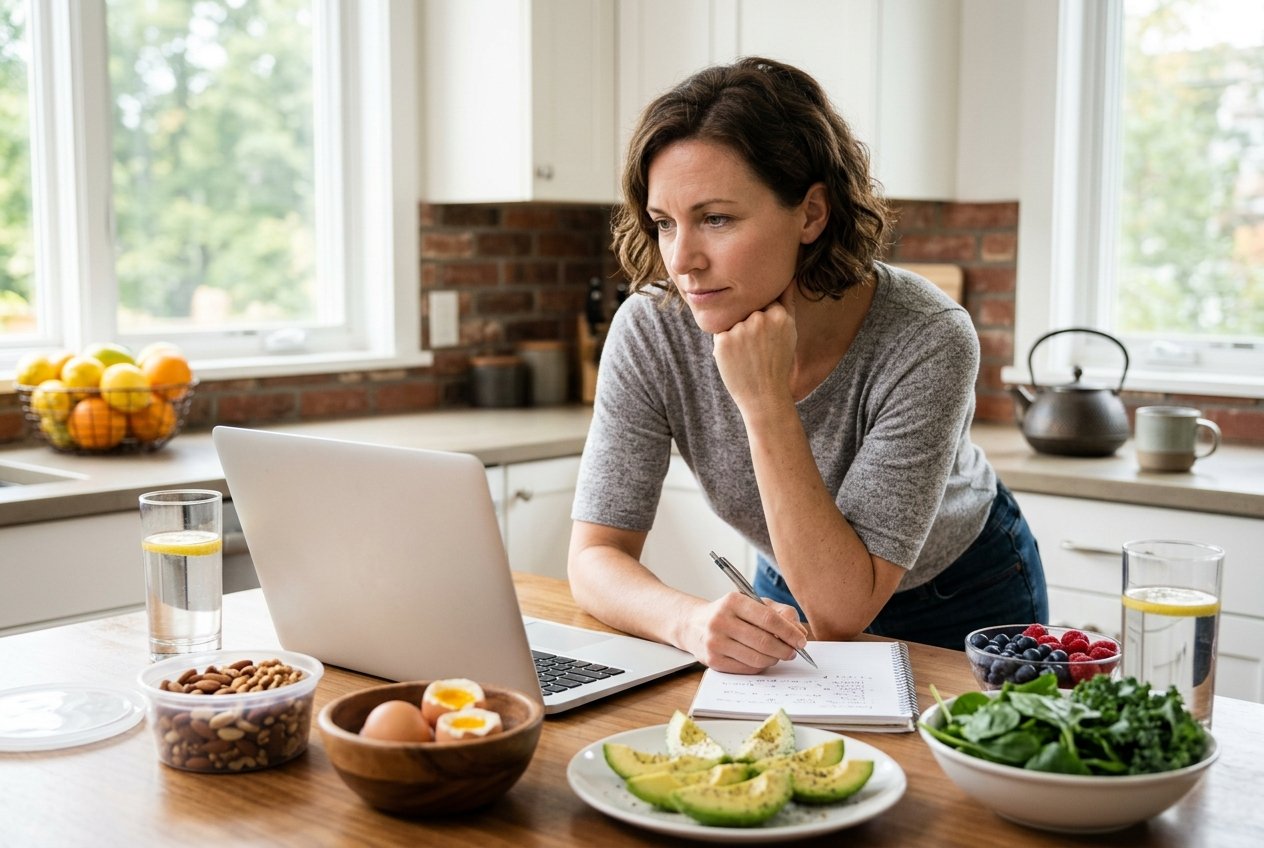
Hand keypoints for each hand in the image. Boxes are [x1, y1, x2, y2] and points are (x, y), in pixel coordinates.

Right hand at [681, 592, 809, 673]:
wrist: (694, 625)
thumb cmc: (730, 614)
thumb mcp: (752, 604)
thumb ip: (779, 613)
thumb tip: (799, 632)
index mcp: (733, 601)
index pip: (768, 618)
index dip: (789, 632)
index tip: (801, 640)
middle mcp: (721, 621)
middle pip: (764, 641)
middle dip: (785, 649)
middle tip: (793, 651)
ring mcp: (715, 642)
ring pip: (757, 658)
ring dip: (774, 659)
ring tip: (777, 655)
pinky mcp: (713, 661)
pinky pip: (747, 669)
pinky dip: (760, 666)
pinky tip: (761, 659)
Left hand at [712, 281, 797, 413]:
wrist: (764, 395)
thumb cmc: (777, 362)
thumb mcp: (790, 331)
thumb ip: (787, 301)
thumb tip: (788, 276)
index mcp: (779, 314)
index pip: (762, 302)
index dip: (761, 320)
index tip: (765, 338)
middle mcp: (760, 319)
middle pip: (745, 310)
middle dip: (747, 325)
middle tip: (756, 350)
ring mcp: (741, 329)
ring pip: (732, 321)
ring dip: (735, 334)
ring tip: (747, 356)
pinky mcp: (723, 340)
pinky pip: (720, 333)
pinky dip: (724, 345)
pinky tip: (736, 360)